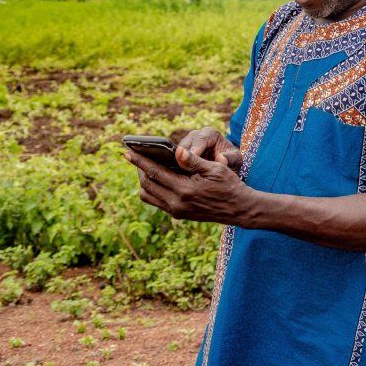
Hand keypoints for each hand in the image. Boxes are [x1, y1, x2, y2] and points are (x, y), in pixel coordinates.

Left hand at [125, 146, 253, 225]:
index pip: (154, 173)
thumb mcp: (215, 168)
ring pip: (148, 195)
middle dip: (139, 169)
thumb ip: (193, 161)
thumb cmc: (229, 185)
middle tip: (136, 156)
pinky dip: (153, 189)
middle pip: (146, 184)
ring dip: (144, 180)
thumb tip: (177, 151)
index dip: (139, 161)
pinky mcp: (178, 214)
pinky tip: (159, 178)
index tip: (127, 152)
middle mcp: (177, 203)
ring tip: (147, 167)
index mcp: (185, 190)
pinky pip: (157, 201)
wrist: (238, 209)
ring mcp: (176, 211)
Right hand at [177, 127, 241, 171]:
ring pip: (178, 150)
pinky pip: (175, 157)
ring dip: (178, 161)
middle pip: (186, 143)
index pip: (200, 139)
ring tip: (180, 172)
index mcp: (210, 133)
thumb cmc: (231, 161)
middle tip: (182, 168)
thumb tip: (221, 159)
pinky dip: (176, 164)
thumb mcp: (235, 160)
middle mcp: (197, 135)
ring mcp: (187, 143)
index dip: (195, 150)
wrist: (226, 167)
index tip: (192, 160)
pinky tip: (177, 174)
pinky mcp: (181, 152)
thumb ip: (230, 158)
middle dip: (184, 155)